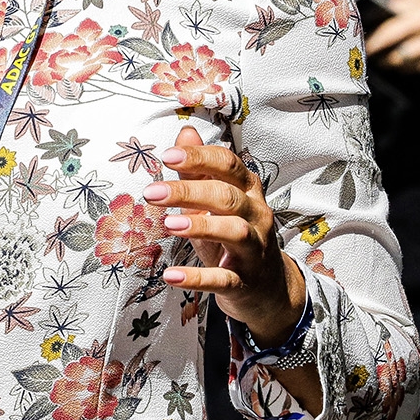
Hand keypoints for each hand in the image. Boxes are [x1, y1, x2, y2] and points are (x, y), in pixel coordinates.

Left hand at [143, 126, 304, 345]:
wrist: (267, 287)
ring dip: (201, 227)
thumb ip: (200, 168)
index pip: (228, 164)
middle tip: (152, 193)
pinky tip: (171, 275)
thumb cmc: (233, 235)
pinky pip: (223, 279)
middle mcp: (256, 215)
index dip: (200, 158)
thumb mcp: (216, 200)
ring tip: (169, 225)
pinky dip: (197, 278)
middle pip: (227, 196)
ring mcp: (254, 249)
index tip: (167, 156)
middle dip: (189, 191)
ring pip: (235, 232)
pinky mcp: (245, 281)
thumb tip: (185, 131)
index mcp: (248, 189)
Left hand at [365, 0, 419, 72]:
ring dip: (387, 60)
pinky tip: (399, 66)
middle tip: (362, 50)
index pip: (388, 13)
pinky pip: (416, 69)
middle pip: (390, 35)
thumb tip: (373, 16)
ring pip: (401, 56)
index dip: (370, 24)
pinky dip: (404, 69)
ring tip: (379, 60)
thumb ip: (404, 4)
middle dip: (373, 45)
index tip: (357, 31)